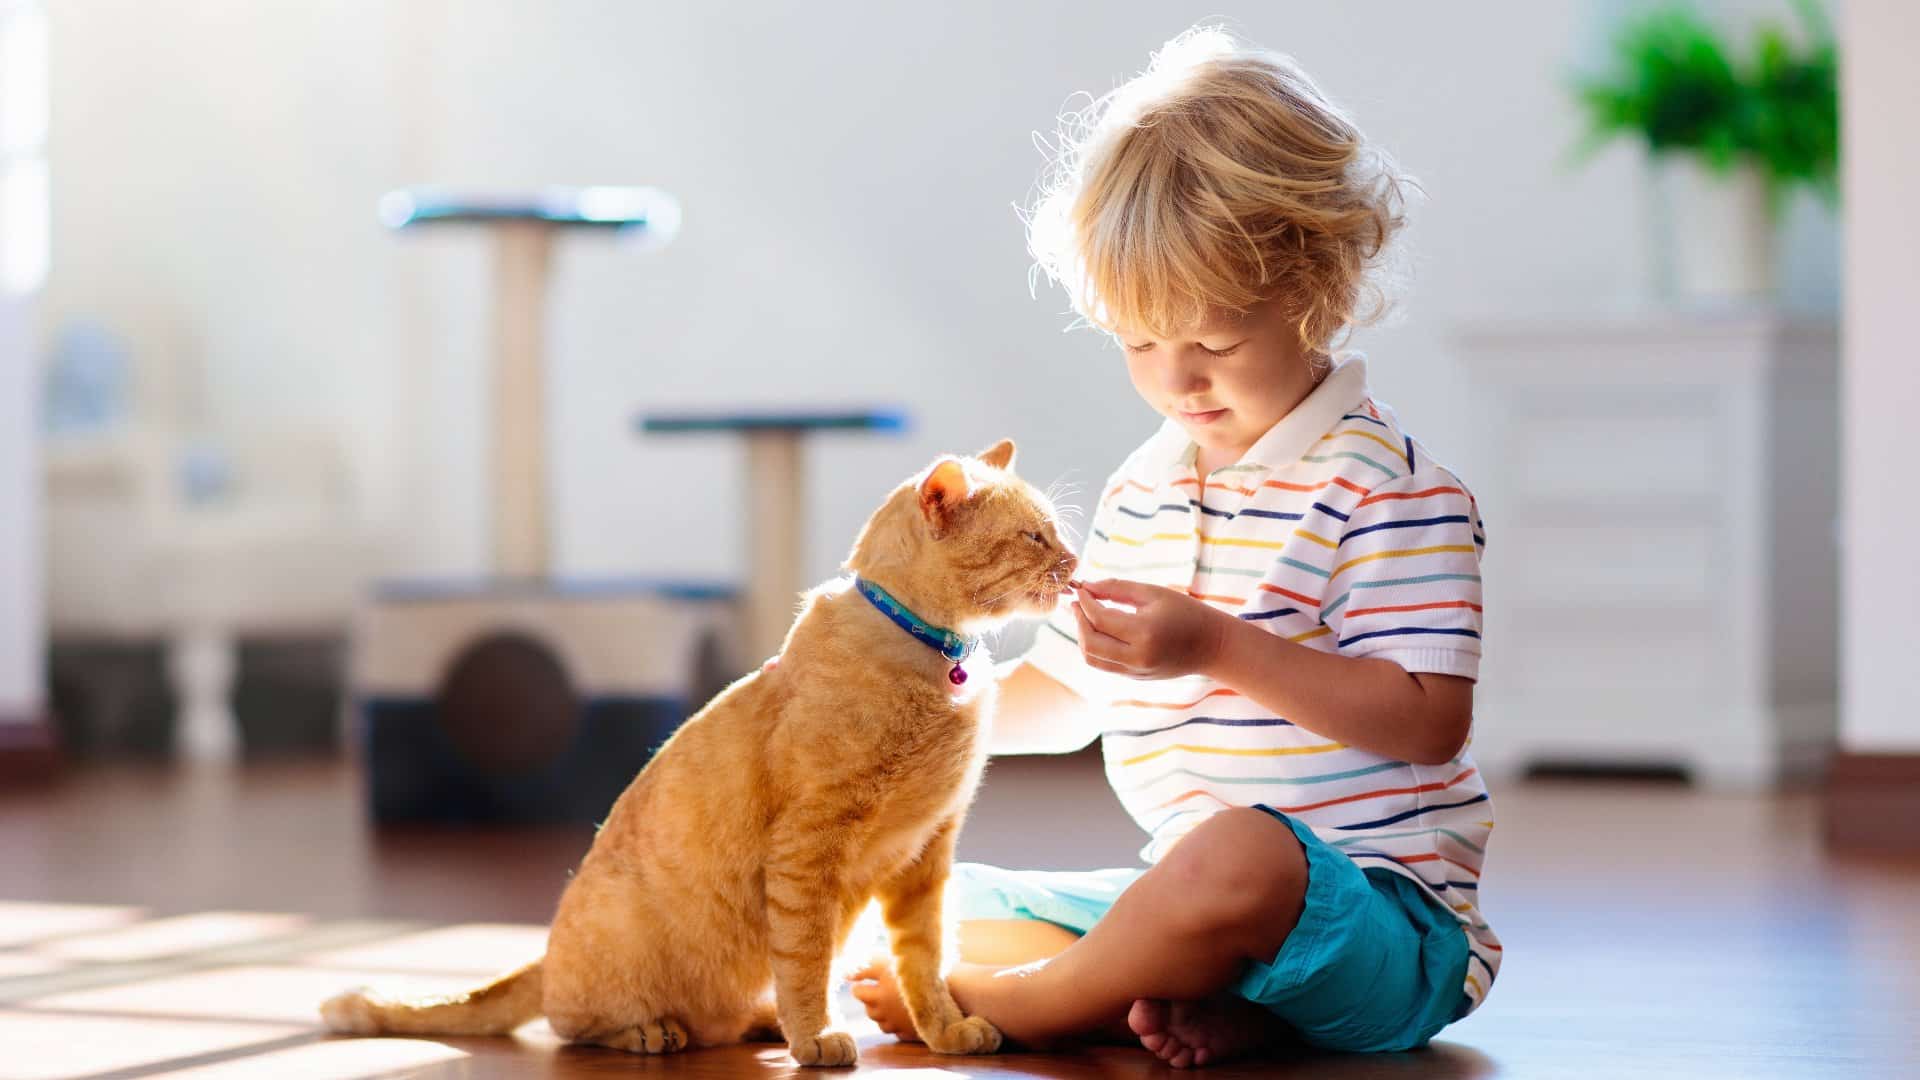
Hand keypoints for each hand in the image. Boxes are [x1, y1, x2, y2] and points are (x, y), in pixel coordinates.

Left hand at [849, 962, 920, 1041]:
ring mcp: (898, 1025)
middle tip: (878, 991)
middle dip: (870, 1002)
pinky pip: (897, 1032)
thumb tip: (846, 975)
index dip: (859, 987)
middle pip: (869, 1011)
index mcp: (878, 997)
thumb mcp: (887, 965)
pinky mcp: (911, 1032)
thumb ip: (866, 969)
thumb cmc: (912, 973)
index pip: (858, 993)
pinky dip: (897, 1025)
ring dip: (882, 1014)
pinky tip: (903, 1014)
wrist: (944, 991)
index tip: (861, 982)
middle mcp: (885, 1014)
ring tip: (891, 1002)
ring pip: (882, 1024)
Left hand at [1072, 578, 1231, 679]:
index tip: (1080, 589)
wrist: (1211, 646)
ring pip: (1092, 658)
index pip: (1100, 619)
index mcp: (1144, 633)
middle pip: (1090, 643)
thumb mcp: (1153, 593)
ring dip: (1082, 637)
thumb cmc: (1186, 612)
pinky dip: (1094, 647)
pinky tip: (1099, 630)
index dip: (1085, 603)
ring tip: (1085, 617)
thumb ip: (1117, 588)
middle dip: (1078, 620)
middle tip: (1077, 603)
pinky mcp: (1135, 678)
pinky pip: (1104, 664)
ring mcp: (1135, 671)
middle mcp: (1137, 657)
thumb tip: (1087, 587)